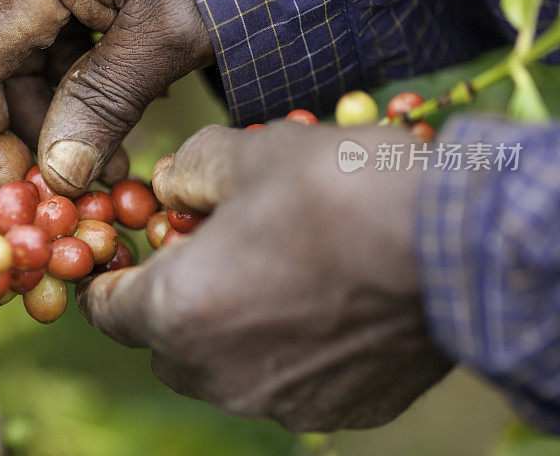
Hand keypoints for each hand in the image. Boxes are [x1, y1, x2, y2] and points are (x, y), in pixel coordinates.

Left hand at [78, 123, 451, 430]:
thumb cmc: (341, 194)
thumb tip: (170, 186)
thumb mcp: (250, 154)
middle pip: (161, 342)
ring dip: (225, 327)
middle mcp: (218, 373)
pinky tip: (319, 304)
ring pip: (218, 368)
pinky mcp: (335, 412)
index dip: (110, 277)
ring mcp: (277, 402)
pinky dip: (279, 350)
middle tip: (207, 252)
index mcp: (180, 310)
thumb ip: (188, 170)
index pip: (106, 309)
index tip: (130, 255)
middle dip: (170, 299)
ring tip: (270, 274)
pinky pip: (279, 383)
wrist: (459, 249)